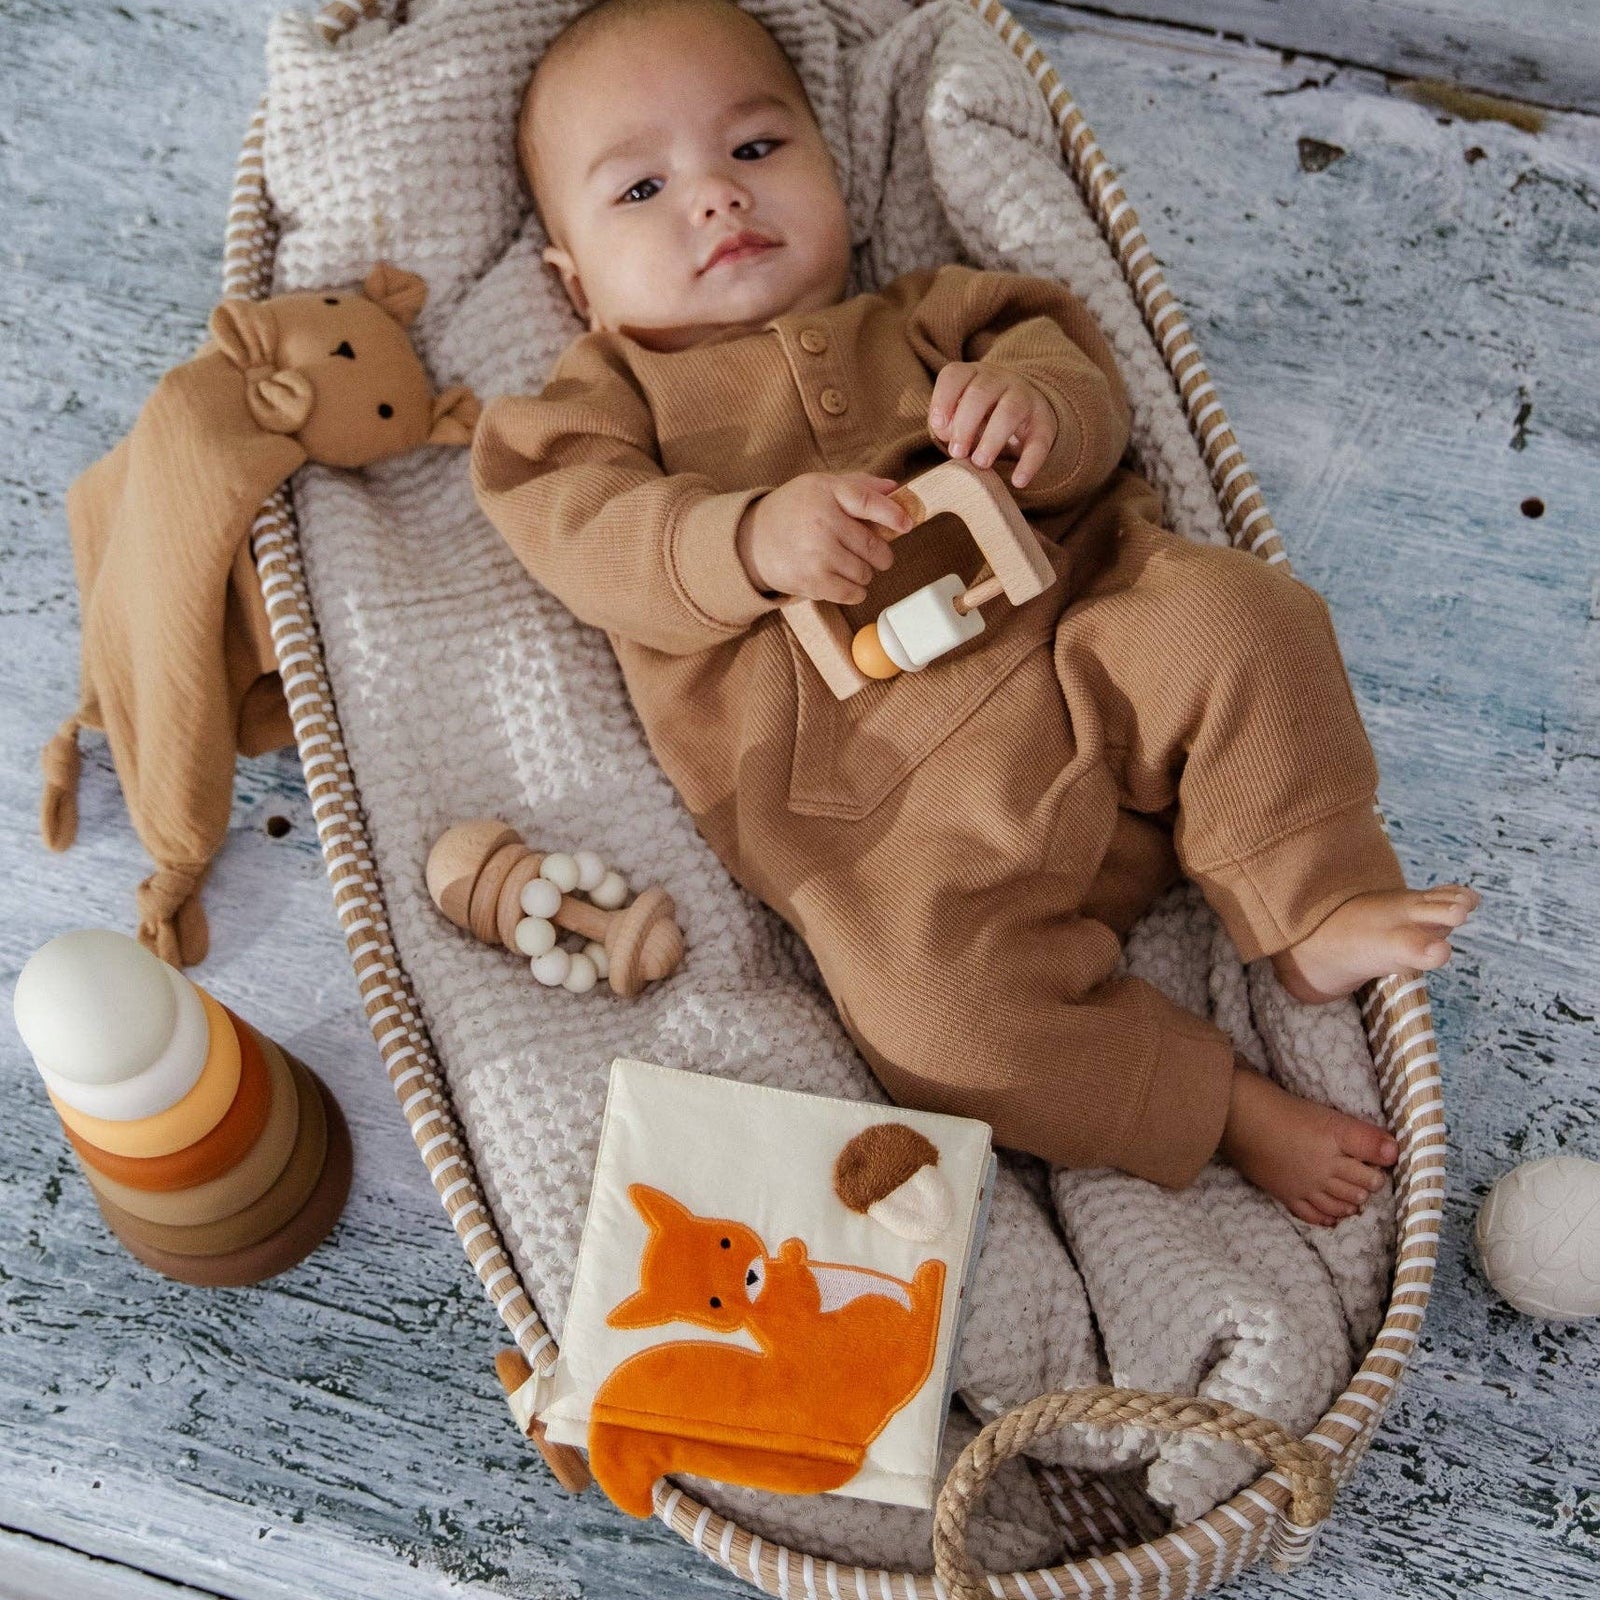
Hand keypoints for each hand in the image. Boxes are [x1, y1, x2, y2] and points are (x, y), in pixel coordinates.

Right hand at [736, 471, 907, 604]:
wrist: (753, 539)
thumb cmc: (794, 509)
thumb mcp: (821, 486)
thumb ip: (858, 485)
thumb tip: (895, 488)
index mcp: (827, 493)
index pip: (869, 503)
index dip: (893, 515)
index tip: (907, 524)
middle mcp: (822, 522)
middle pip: (874, 547)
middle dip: (881, 555)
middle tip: (874, 554)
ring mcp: (817, 554)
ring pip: (865, 573)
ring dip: (864, 573)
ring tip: (849, 564)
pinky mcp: (812, 581)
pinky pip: (852, 593)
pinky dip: (855, 591)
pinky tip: (845, 581)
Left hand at [928, 362, 1057, 488]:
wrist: (1026, 410)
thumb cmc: (981, 415)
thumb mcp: (960, 414)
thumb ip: (948, 423)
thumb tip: (947, 434)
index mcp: (973, 375)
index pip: (955, 375)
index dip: (943, 399)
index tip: (938, 426)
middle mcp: (1000, 380)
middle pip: (980, 394)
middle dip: (964, 424)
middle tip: (957, 453)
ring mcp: (1024, 398)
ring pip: (1010, 411)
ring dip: (992, 440)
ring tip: (980, 464)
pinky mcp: (1043, 423)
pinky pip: (1039, 441)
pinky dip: (1029, 462)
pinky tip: (1018, 481)